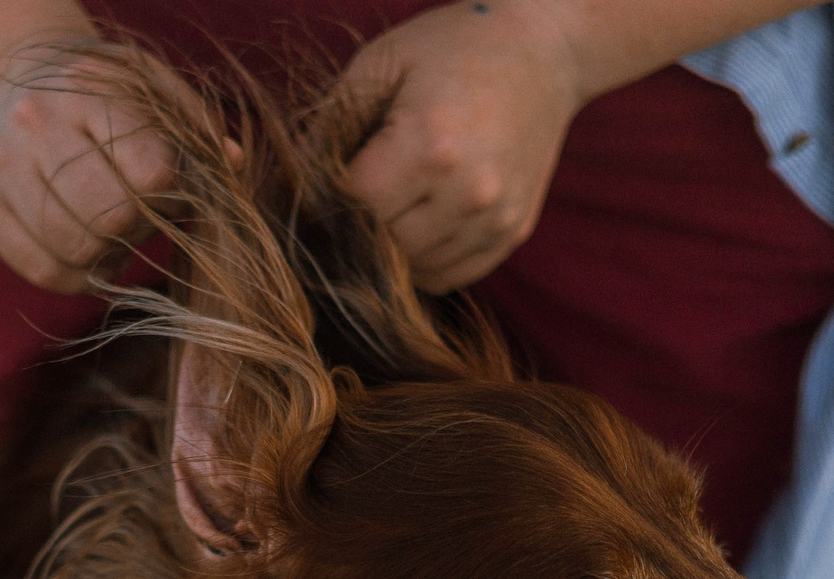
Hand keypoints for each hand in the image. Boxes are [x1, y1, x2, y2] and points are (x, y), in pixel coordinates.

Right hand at [0, 53, 177, 294]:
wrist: (17, 83)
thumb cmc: (103, 96)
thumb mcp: (153, 89)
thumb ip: (196, 128)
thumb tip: (232, 166)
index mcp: (88, 90)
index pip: (151, 173)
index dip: (171, 195)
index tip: (168, 188)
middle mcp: (35, 123)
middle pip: (110, 218)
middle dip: (138, 229)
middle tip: (139, 216)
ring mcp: (2, 166)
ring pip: (73, 250)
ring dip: (107, 257)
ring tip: (114, 235)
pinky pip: (42, 270)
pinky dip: (77, 276)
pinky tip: (88, 252)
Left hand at [335, 1, 592, 293]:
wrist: (545, 49)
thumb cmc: (453, 46)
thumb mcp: (379, 64)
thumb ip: (329, 126)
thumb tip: (288, 186)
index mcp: (431, 145)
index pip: (351, 206)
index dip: (322, 199)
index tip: (315, 183)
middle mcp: (469, 192)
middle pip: (379, 248)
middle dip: (351, 228)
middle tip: (346, 196)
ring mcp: (496, 219)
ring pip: (411, 272)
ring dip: (387, 250)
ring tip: (385, 204)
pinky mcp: (512, 233)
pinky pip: (448, 277)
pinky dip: (422, 262)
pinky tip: (415, 222)